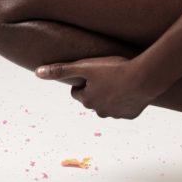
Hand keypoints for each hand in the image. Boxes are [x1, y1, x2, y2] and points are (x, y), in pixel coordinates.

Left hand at [35, 55, 151, 118]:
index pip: (77, 92)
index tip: (91, 73)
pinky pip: (125, 107)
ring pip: (109, 105)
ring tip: (120, 80)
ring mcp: (116, 114)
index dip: (82, 81)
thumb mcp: (85, 66)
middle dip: (96, 90)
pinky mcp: (131, 115)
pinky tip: (131, 88)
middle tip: (107, 75)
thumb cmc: (115, 69)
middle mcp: (99, 111)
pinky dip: (126, 99)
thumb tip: (37, 72)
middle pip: (93, 100)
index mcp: (87, 100)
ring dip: (111, 95)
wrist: (144, 78)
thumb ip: (61, 70)